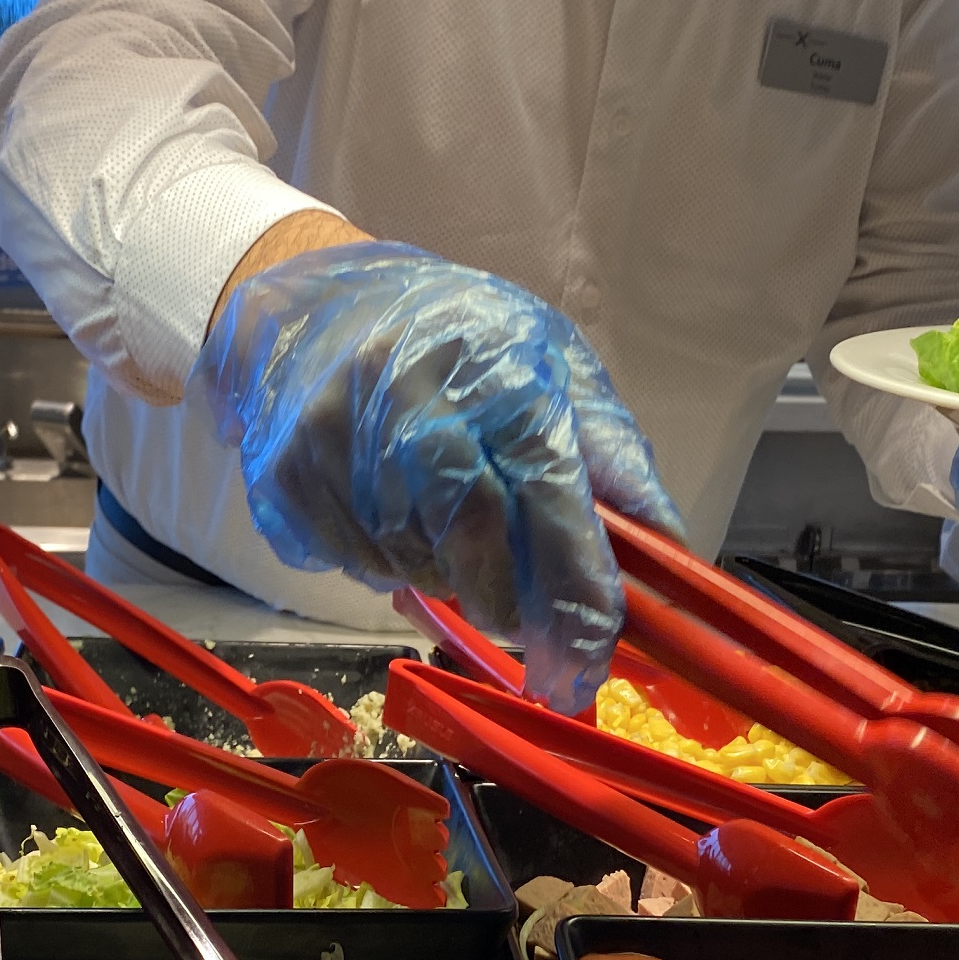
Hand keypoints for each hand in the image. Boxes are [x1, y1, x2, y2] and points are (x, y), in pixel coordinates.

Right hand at [198, 242, 681, 711]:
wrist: (314, 303)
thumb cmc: (456, 339)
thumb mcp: (552, 364)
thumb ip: (609, 454)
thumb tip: (669, 550)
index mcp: (494, 368)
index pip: (548, 493)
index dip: (576, 585)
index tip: (594, 657)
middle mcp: (410, 402)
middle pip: (475, 547)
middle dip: (513, 605)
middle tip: (529, 623)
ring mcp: (339, 443)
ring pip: (416, 567)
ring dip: (452, 579)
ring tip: (452, 527)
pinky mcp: (289, 479)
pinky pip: (361, 566)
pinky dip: (395, 566)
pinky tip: (398, 516)